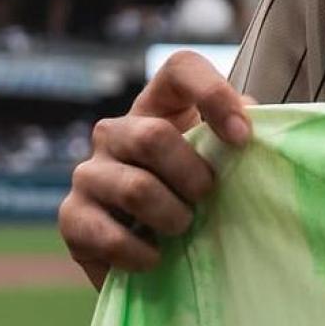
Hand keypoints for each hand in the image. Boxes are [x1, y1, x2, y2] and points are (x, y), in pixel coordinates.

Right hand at [59, 51, 253, 291]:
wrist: (156, 256)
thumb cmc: (198, 199)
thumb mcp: (224, 165)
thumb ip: (240, 138)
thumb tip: (252, 123)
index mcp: (159, 107)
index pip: (181, 68)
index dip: (213, 94)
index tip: (242, 138)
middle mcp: (116, 132)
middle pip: (152, 136)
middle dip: (192, 176)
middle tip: (207, 197)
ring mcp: (88, 173)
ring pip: (134, 188)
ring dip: (172, 217)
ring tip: (183, 229)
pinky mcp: (72, 218)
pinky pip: (108, 236)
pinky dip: (142, 254)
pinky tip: (156, 257)